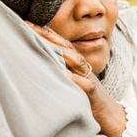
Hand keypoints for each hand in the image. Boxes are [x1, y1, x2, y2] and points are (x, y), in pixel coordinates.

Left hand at [26, 21, 126, 136]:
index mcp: (75, 62)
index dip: (44, 32)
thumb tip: (37, 59)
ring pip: (76, 61)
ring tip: (43, 43)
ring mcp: (88, 78)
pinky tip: (64, 75)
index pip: (59, 43)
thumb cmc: (85, 95)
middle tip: (29, 25)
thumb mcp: (71, 79)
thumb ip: (58, 68)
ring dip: (61, 51)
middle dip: (48, 35)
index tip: (27, 22)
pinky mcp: (93, 93)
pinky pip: (85, 85)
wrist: (109, 113)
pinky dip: (75, 80)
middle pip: (65, 46)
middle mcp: (81, 67)